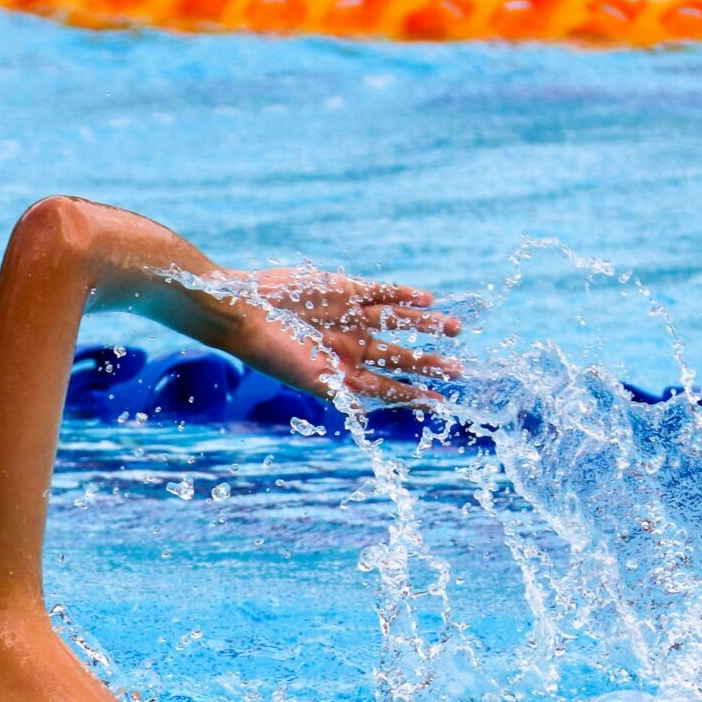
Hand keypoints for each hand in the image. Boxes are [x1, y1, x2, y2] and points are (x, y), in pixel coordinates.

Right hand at [227, 268, 459, 404]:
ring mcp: (349, 317)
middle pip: (398, 356)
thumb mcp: (305, 377)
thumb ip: (337, 391)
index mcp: (341, 372)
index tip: (440, 404)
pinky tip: (426, 299)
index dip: (413, 396)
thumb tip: (365, 412)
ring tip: (454, 327)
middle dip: (428, 363)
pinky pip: (381, 293)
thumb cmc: (269, 351)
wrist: (243, 310)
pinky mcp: (343, 289)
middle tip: (458, 369)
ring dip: (424, 325)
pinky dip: (403, 295)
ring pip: (397, 322)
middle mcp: (350, 346)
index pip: (386, 387)